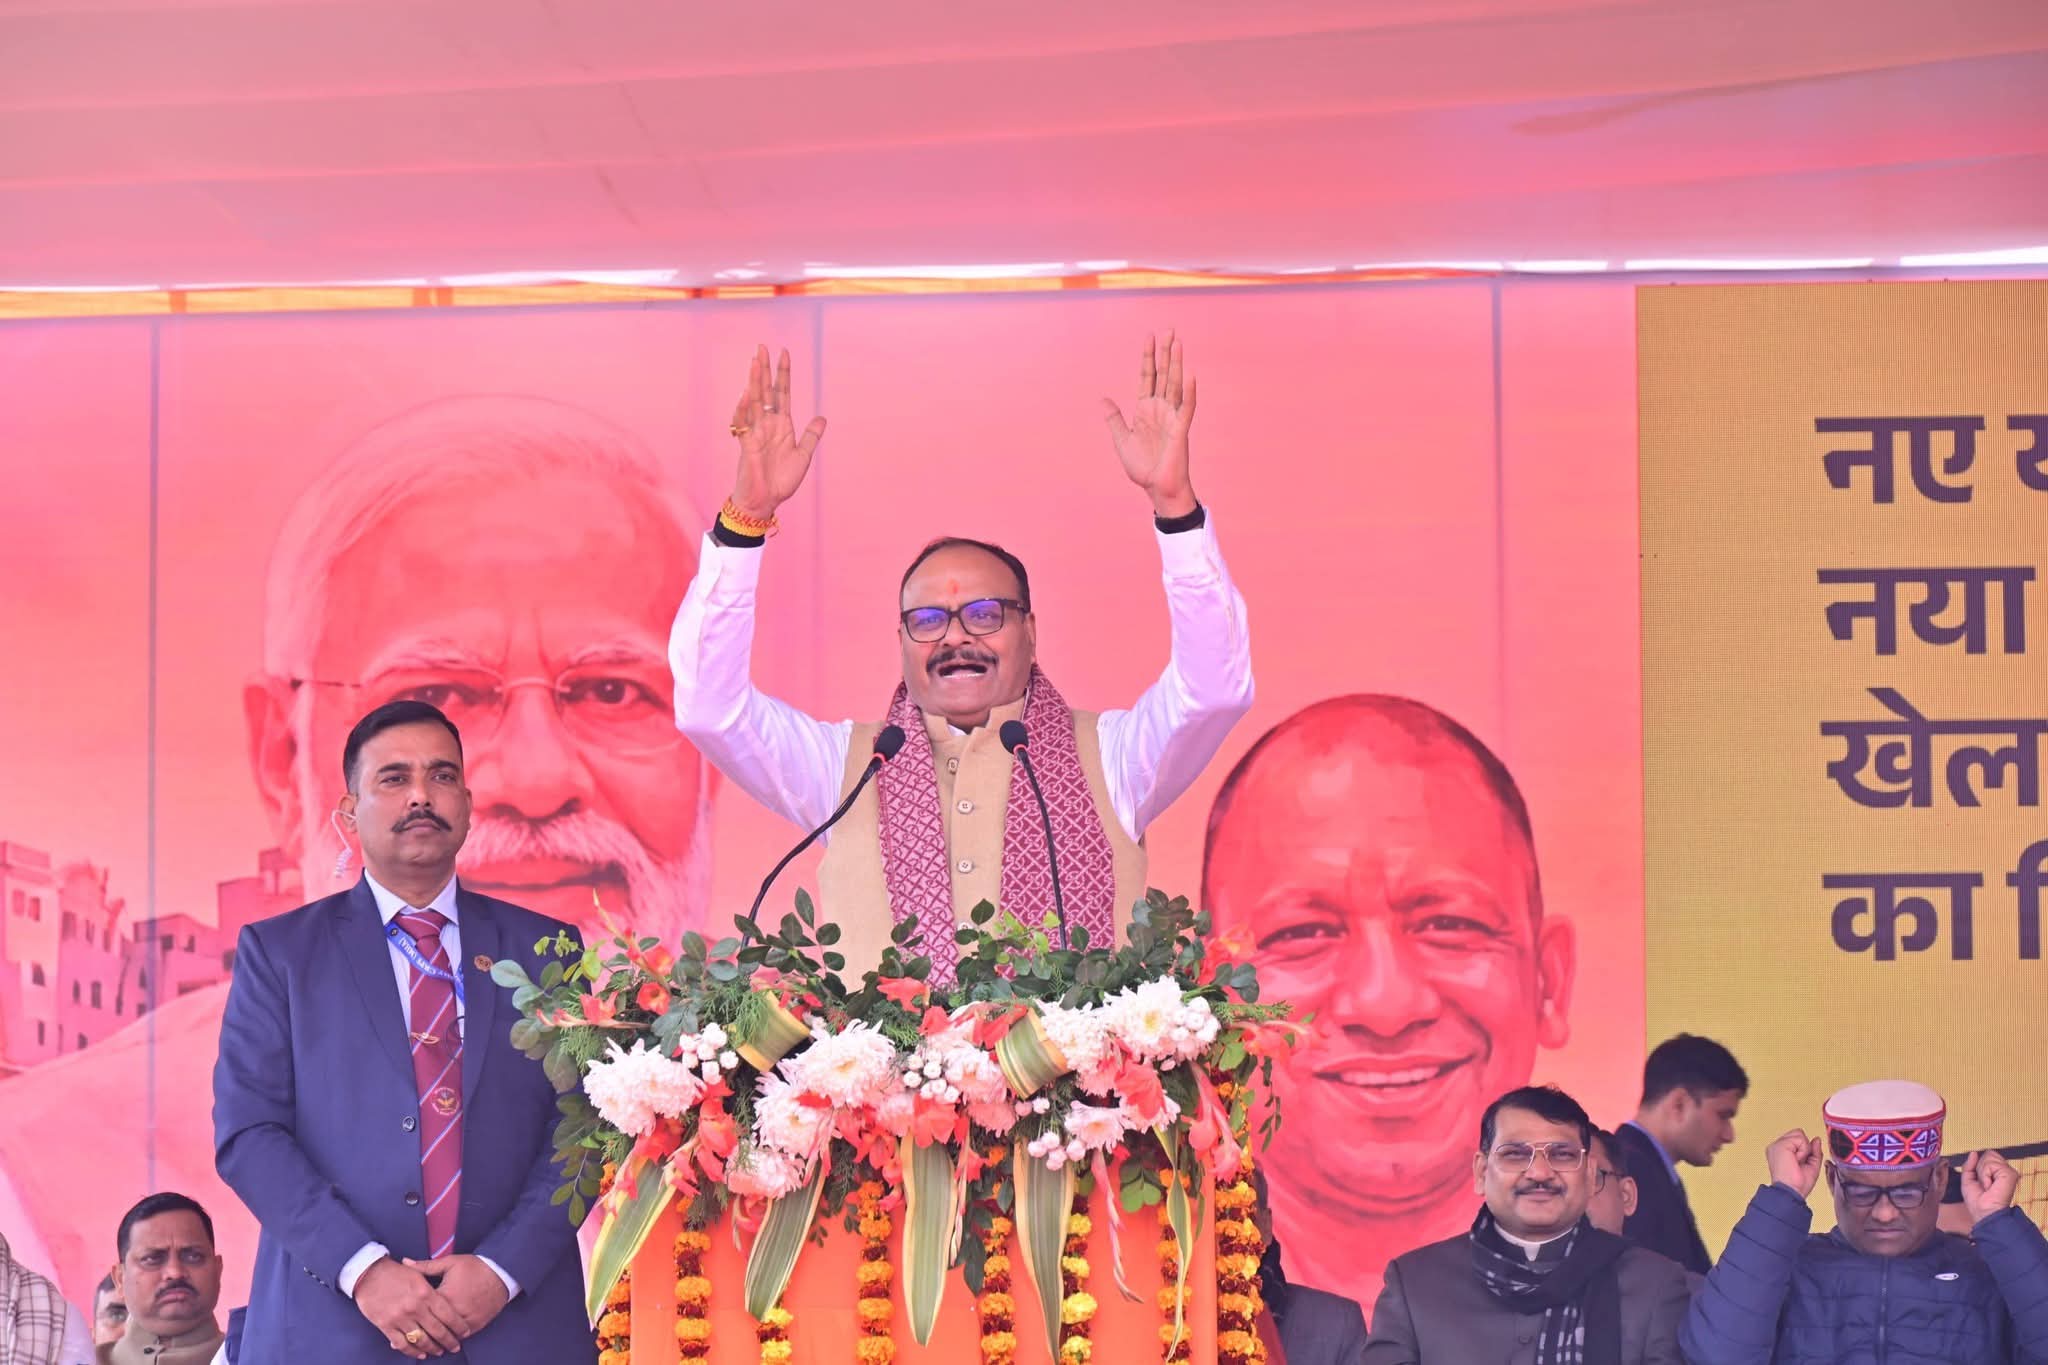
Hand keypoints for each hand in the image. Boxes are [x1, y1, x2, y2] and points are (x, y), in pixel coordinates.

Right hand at [352, 1256, 467, 1357]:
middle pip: (437, 1330)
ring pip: (421, 1339)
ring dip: (432, 1348)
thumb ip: (433, 1288)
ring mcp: (400, 1318)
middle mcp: (415, 1307)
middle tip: (456, 1346)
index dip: (458, 1326)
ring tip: (439, 1351)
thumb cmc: (395, 1272)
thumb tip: (449, 1296)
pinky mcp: (386, 1326)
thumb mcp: (418, 1274)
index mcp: (425, 1292)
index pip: (447, 1314)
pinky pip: (402, 1343)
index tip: (465, 1332)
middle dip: (449, 1341)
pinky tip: (421, 1353)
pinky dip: (413, 1351)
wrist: (368, 1274)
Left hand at [405, 1255, 510, 1335]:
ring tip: (425, 1338)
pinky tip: (444, 1338)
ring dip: (436, 1338)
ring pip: (446, 1336)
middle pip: (433, 1327)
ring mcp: (466, 1320)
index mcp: (445, 1296)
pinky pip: (460, 1336)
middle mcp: (455, 1311)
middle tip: (409, 1333)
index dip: (412, 1313)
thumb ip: (426, 1266)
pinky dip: (451, 1337)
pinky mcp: (476, 1325)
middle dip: (421, 1330)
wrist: (501, 1273)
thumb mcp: (450, 1263)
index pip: (423, 1310)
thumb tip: (405, 1262)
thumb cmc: (474, 1267)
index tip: (404, 1316)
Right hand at [728, 344, 827, 520]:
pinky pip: (744, 424)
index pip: (782, 392)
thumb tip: (823, 417)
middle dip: (764, 369)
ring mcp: (756, 432)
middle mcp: (767, 424)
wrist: (765, 501)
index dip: (783, 373)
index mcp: (782, 424)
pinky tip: (746, 393)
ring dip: (754, 381)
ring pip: (754, 401)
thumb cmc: (782, 481)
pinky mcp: (747, 445)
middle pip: (765, 391)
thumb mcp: (803, 456)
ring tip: (754, 361)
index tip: (784, 352)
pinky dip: (744, 409)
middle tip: (762, 346)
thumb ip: (811, 436)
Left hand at [1101, 332, 1198, 518]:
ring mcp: (1172, 416)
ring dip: (1177, 363)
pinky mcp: (1181, 428)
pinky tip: (1190, 374)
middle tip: (1169, 329)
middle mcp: (1160, 408)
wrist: (1156, 488)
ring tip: (1178, 342)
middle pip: (1163, 374)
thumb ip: (1114, 418)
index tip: (1149, 336)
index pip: (1147, 376)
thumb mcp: (1121, 439)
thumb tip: (1102, 398)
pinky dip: (1188, 391)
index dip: (1148, 357)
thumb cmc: (1142, 467)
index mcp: (1145, 409)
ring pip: (1175, 384)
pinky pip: (1186, 407)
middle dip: (1165, 352)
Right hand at [1766, 1129, 1823, 1198]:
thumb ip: (1814, 1151)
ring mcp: (1777, 1144)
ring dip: (1804, 1149)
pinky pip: (1800, 1138)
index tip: (1799, 1163)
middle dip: (1804, 1148)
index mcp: (1782, 1152)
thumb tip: (1816, 1139)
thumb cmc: (1798, 1184)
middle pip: (1798, 1133)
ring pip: (1799, 1134)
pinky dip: (1803, 1150)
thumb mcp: (1811, 1166)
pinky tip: (1796, 1160)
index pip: (1797, 1139)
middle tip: (1798, 1162)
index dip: (1804, 1150)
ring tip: (1797, 1161)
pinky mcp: (1780, 1144)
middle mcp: (1777, 1146)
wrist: (1791, 1191)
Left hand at [1959, 1150, 2017, 1223]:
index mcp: (1997, 1172)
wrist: (1984, 1213)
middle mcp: (2004, 1171)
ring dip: (1982, 1173)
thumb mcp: (1968, 1180)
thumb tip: (1974, 1153)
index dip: (1979, 1165)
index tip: (1980, 1180)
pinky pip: (1991, 1164)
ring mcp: (2008, 1172)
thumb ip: (1969, 1165)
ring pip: (1989, 1157)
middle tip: (1984, 1184)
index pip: (1988, 1155)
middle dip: (1980, 1168)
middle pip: (1988, 1154)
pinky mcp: (2011, 1174)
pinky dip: (1985, 1175)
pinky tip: (1990, 1186)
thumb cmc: (1977, 1203)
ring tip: (1987, 1185)